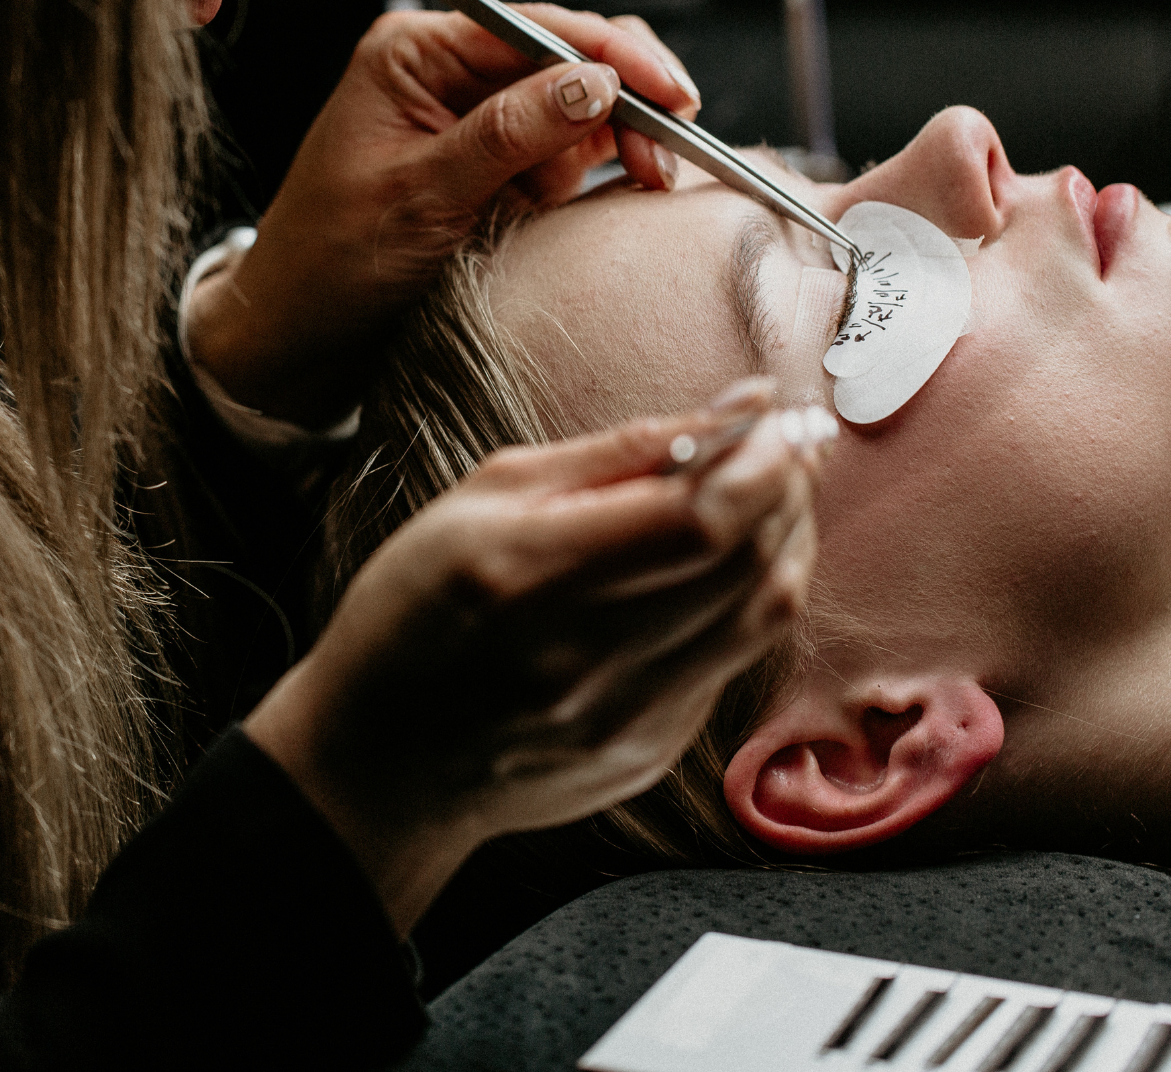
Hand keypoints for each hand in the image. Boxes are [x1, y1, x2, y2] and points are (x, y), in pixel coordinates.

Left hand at [187, 4, 698, 425]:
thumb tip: (596, 83)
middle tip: (671, 151)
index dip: (613, 54)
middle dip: (626, 99)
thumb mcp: (422, 195)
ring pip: (580, 107)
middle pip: (567, 58)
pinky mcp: (499, 167)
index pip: (534, 28)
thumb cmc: (334, 257)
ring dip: (621, 141)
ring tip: (649, 180)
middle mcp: (452, 74)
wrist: (300, 331)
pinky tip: (628, 185)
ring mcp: (480, 121)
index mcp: (417, 53)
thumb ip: (509, 133)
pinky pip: (569, 153)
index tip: (671, 94)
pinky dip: (602, 169)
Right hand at [243, 385, 833, 934]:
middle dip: (788, 486)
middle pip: (747, 565)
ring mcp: (625, 718)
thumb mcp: (487, 497)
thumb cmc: (417, 609)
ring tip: (774, 491)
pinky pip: (737, 657)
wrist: (380, 763)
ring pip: (764, 614)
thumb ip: (617, 452)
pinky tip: (732, 560)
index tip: (773, 417)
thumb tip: (736, 408)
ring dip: (789, 538)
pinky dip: (754, 595)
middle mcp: (586, 659)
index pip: (698, 518)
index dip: (760, 461)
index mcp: (530, 577)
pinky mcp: (650, 749)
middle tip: (783, 442)